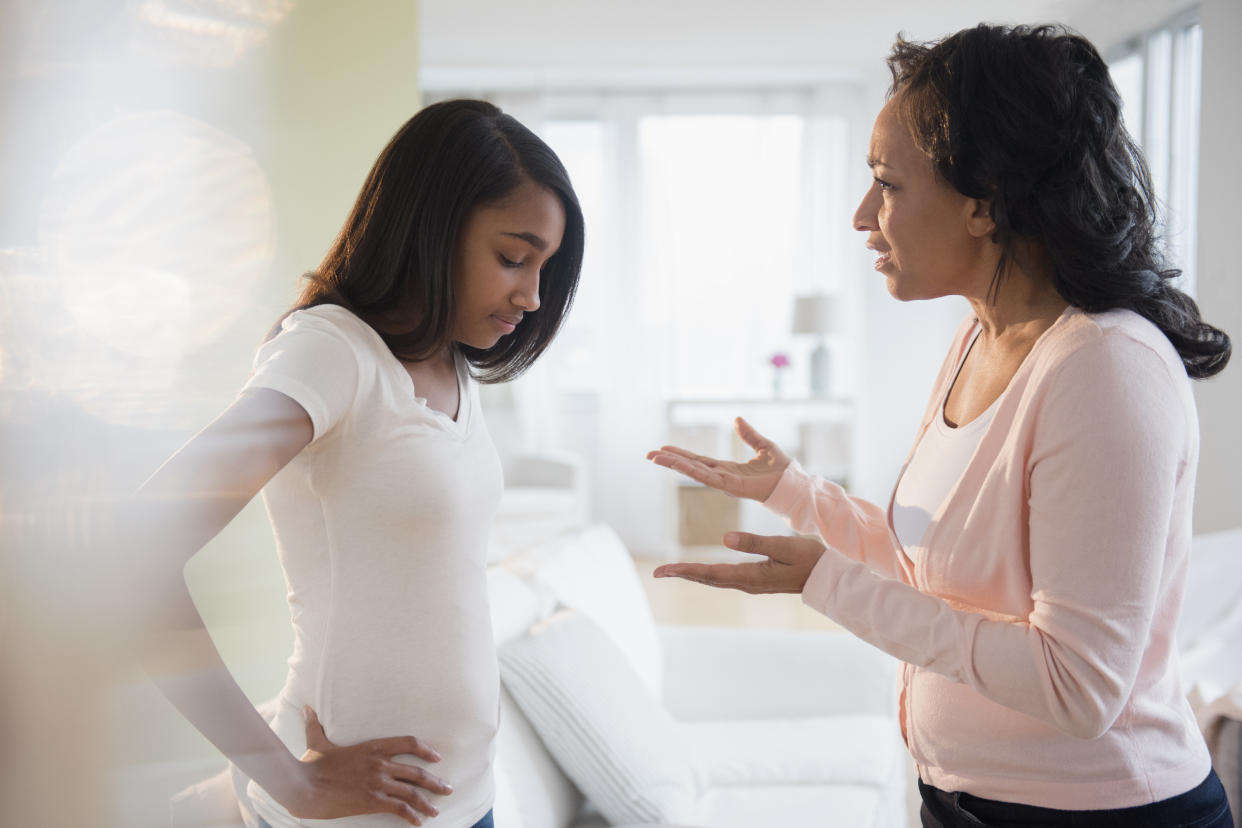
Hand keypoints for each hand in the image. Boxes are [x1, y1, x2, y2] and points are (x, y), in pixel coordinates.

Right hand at [286, 706, 451, 825]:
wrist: (304, 786)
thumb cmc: (311, 765)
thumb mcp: (316, 742)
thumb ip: (315, 725)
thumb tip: (307, 708)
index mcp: (373, 747)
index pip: (409, 742)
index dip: (426, 750)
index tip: (437, 758)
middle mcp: (380, 764)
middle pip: (417, 772)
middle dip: (435, 782)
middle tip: (448, 788)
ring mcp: (378, 783)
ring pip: (412, 792)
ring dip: (428, 801)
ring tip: (437, 809)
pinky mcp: (372, 801)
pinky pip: (399, 808)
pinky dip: (412, 815)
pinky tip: (418, 822)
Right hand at [646, 417, 791, 501]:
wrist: (794, 483)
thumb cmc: (782, 469)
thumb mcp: (763, 445)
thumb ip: (749, 434)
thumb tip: (737, 419)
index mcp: (727, 468)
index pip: (699, 460)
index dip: (681, 455)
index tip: (664, 449)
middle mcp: (722, 476)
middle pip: (691, 466)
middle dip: (670, 461)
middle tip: (649, 454)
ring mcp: (725, 482)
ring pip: (695, 471)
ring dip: (675, 465)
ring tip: (656, 458)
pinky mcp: (732, 486)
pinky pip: (708, 477)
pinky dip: (692, 470)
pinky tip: (679, 464)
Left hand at [653, 531, 826, 593]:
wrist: (827, 576)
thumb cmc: (808, 559)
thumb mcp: (783, 546)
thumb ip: (755, 542)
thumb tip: (724, 538)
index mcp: (750, 576)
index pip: (709, 573)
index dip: (685, 571)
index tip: (663, 571)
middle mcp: (746, 582)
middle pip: (706, 579)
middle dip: (682, 574)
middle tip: (658, 572)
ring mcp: (751, 582)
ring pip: (714, 579)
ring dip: (693, 574)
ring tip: (673, 571)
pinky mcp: (756, 579)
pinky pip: (724, 577)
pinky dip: (708, 574)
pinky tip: (702, 572)